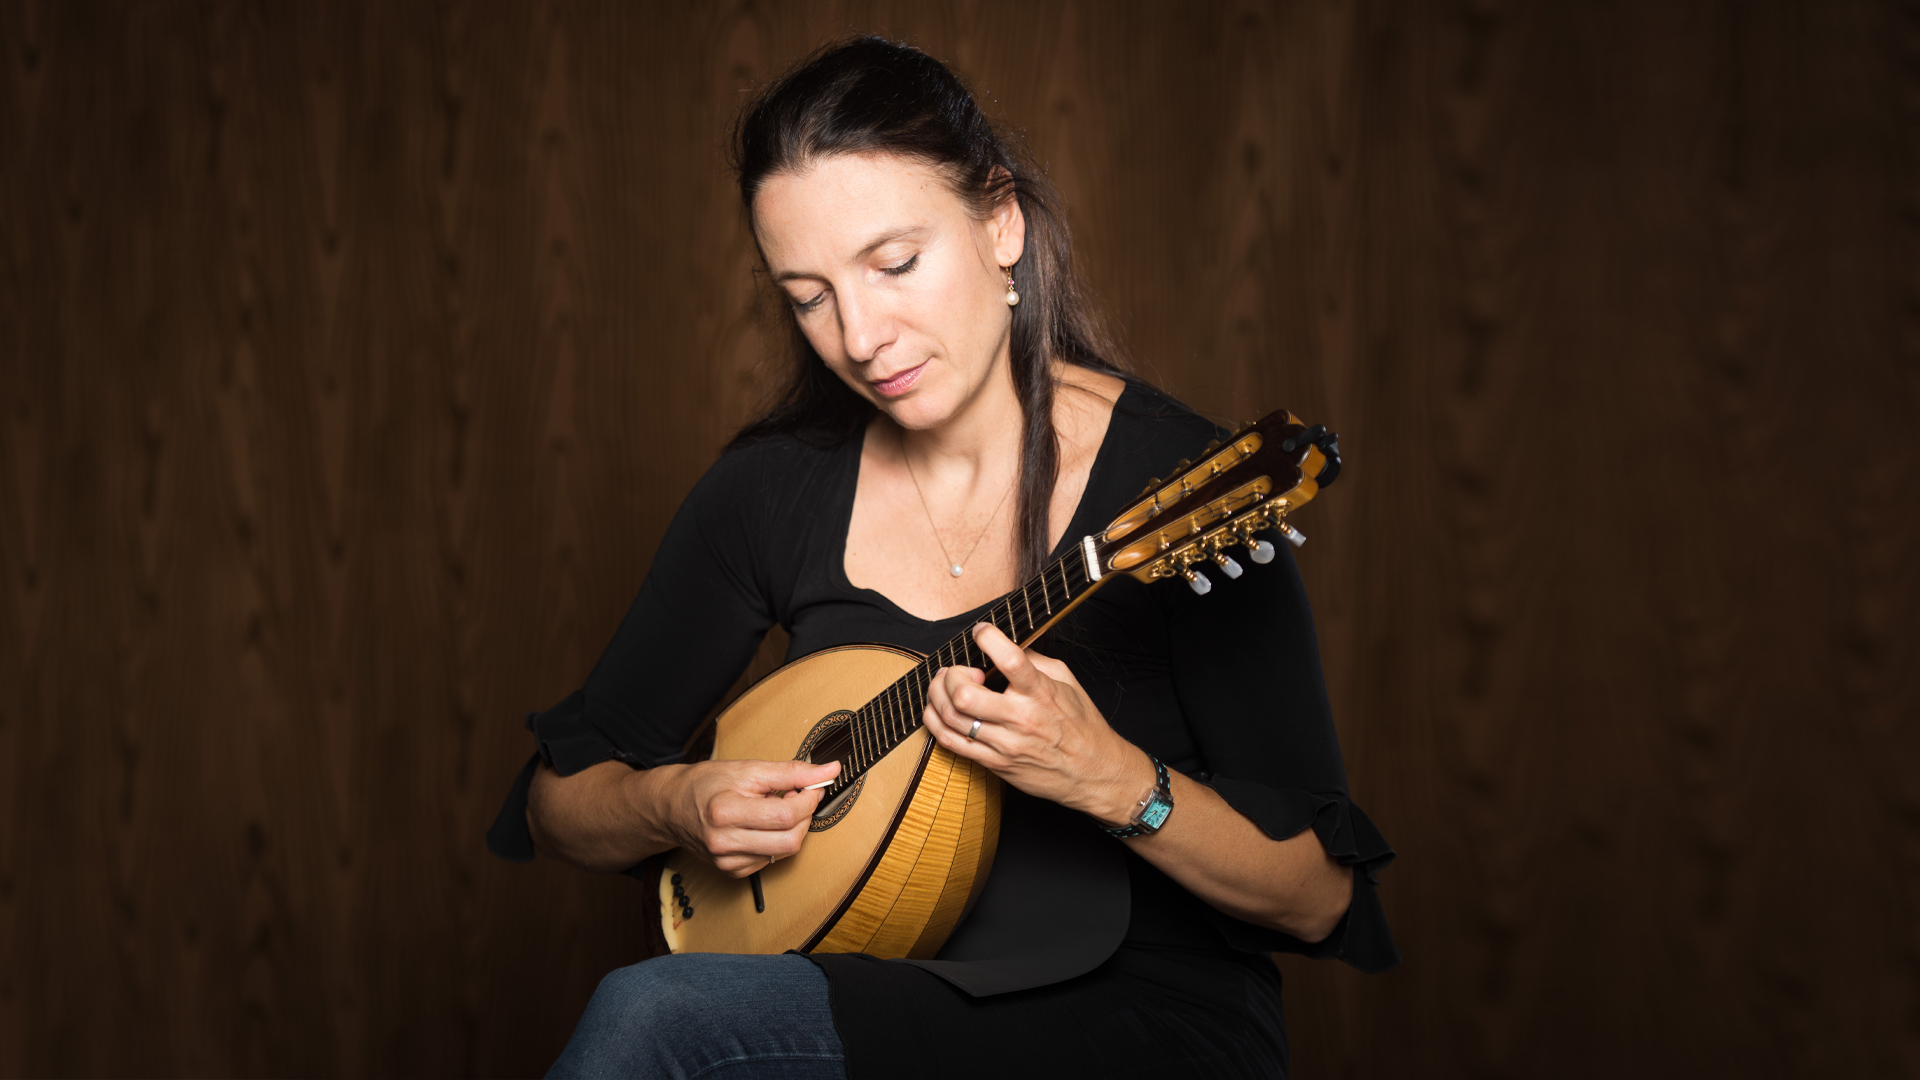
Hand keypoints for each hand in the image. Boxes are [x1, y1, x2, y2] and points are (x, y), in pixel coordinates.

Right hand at [662, 758, 840, 877]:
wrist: (673, 808)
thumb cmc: (706, 784)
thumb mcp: (748, 769)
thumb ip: (791, 771)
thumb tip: (829, 770)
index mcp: (725, 812)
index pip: (786, 815)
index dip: (809, 799)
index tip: (812, 785)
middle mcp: (724, 842)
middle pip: (790, 840)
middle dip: (804, 816)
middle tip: (797, 797)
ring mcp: (727, 862)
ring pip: (785, 851)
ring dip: (792, 828)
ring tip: (776, 808)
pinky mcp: (732, 872)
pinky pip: (772, 859)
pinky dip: (777, 840)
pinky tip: (764, 825)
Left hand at [922, 623, 1153, 824]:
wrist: (1093, 772)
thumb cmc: (1081, 725)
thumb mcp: (1067, 682)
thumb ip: (1035, 660)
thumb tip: (1004, 644)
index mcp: (1041, 693)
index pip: (1009, 660)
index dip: (987, 638)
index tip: (981, 632)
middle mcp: (1021, 718)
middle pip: (965, 694)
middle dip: (951, 675)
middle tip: (957, 670)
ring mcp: (1005, 744)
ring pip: (952, 718)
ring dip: (937, 695)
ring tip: (943, 685)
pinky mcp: (995, 764)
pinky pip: (952, 743)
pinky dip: (935, 722)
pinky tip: (938, 709)